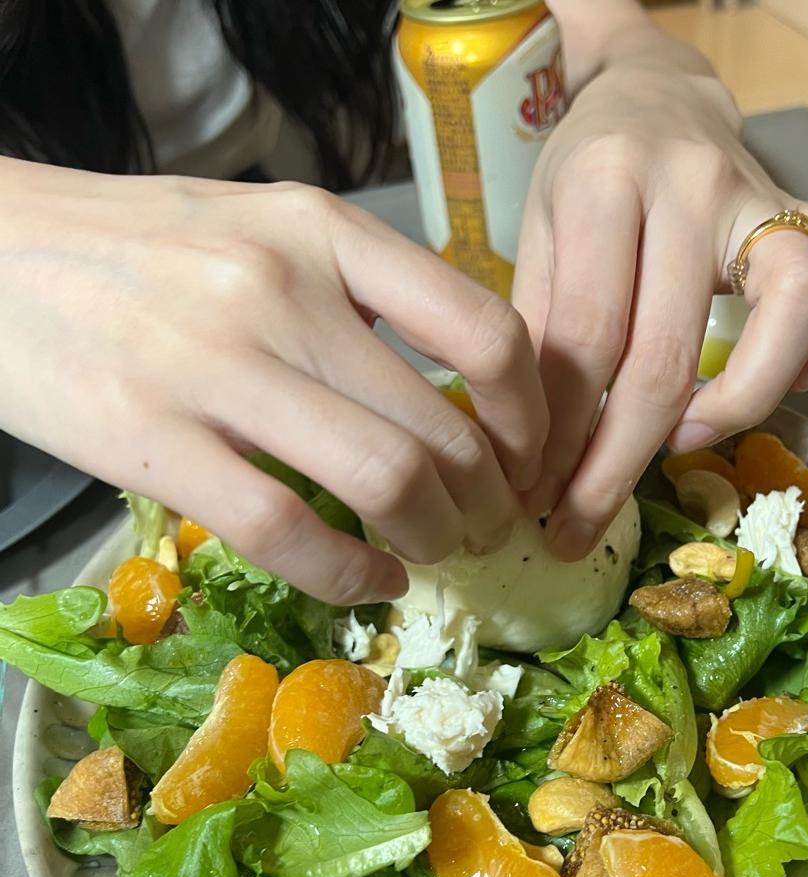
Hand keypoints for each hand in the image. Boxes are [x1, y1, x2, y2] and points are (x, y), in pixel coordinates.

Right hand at [0, 159, 547, 602]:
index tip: (530, 455)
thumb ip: (365, 291)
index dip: (530, 413)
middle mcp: (282, 291)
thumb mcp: (270, 230)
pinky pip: (287, 531)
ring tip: (439, 553)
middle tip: (492, 527)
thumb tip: (464, 387)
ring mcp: (215, 366)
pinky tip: (372, 582)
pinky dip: (352, 575)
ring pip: (383, 481)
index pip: (483, 329)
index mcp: (325, 231)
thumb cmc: (143, 247)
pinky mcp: (153, 441)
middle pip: (443, 428)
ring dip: (436, 539)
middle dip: (490, 502)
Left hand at [513, 54, 807, 559]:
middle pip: (666, 352)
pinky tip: (795, 380)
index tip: (541, 493)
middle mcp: (688, 184)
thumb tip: (533, 457)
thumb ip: (540, 334)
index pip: (587, 340)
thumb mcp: (536, 241)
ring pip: (795, 304)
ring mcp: (761, 191)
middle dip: (618, 461)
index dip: (562, 434)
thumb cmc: (585, 180)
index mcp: (602, 185)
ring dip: (743, 402)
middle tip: (583, 520)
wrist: (648, 96)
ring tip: (687, 443)